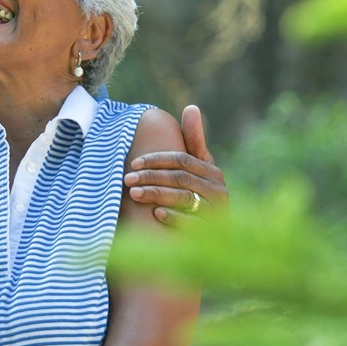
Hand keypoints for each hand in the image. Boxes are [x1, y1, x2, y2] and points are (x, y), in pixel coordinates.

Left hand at [125, 105, 226, 224]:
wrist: (215, 238)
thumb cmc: (199, 196)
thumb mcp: (197, 170)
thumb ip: (192, 141)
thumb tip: (191, 107)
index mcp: (212, 172)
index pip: (183, 159)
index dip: (158, 159)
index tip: (134, 162)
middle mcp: (219, 190)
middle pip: (181, 178)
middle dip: (152, 177)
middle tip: (127, 178)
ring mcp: (218, 212)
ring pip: (185, 198)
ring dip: (158, 194)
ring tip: (135, 194)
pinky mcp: (214, 232)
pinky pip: (194, 223)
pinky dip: (176, 217)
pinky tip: (157, 214)